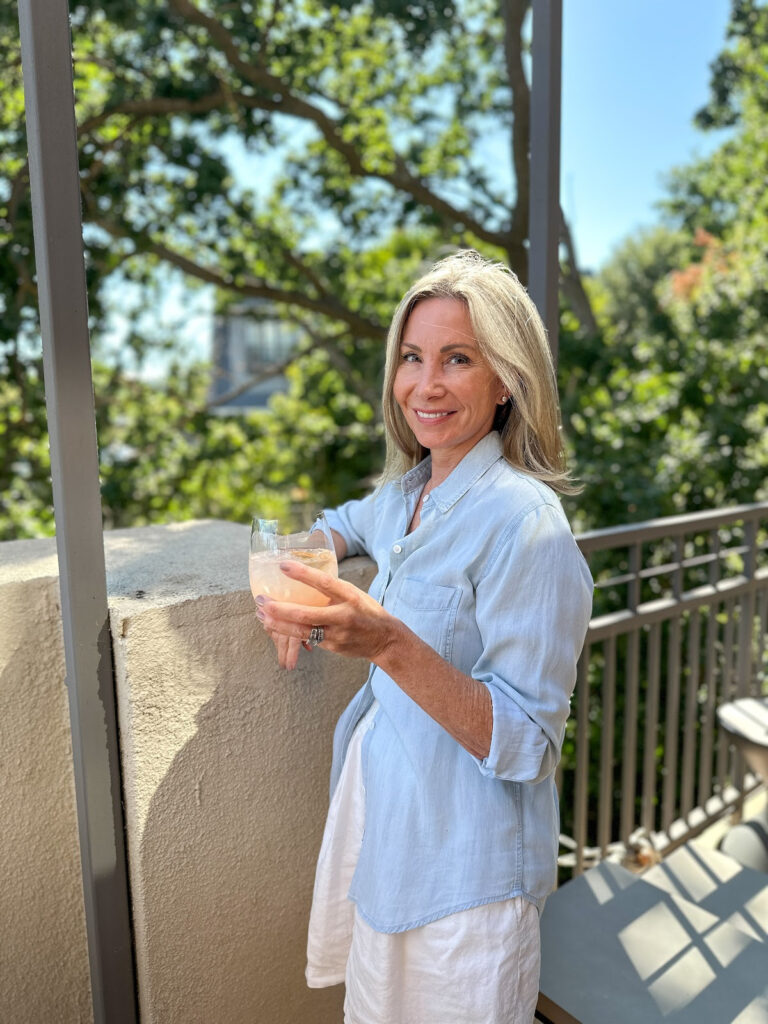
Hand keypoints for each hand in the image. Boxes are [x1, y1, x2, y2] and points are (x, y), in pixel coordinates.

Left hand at [254, 560, 400, 667]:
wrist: (385, 639)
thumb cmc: (365, 610)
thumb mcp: (352, 594)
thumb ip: (331, 590)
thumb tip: (303, 578)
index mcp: (350, 596)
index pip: (324, 583)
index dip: (303, 574)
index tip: (282, 565)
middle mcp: (343, 615)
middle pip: (306, 614)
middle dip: (279, 609)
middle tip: (261, 600)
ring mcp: (337, 634)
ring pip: (302, 631)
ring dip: (278, 624)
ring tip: (261, 616)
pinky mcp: (333, 647)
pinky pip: (307, 640)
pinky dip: (290, 633)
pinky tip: (276, 627)